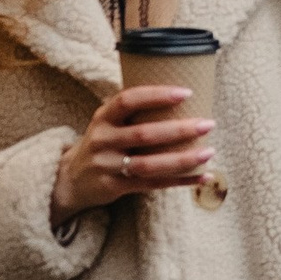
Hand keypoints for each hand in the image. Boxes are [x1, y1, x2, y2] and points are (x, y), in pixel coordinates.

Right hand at [53, 81, 211, 218]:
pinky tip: (203, 177)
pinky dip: (180, 181)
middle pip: (144, 134)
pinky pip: (153, 184)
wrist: (71, 179)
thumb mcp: (107, 123)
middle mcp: (103, 140)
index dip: (157, 95)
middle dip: (179, 129)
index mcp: (103, 117)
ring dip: (183, 159)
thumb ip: (133, 112)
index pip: (128, 100)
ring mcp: (108, 165)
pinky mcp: (115, 187)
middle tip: (208, 124)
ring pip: (150, 164)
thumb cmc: (102, 143)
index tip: (186, 92)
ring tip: (209, 152)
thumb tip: (182, 96)